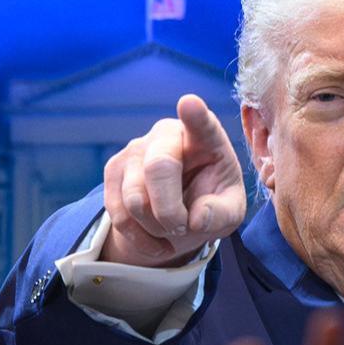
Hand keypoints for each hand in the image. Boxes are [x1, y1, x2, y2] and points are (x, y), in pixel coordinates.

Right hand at [101, 94, 246, 266]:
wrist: (181, 212)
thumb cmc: (212, 201)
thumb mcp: (229, 212)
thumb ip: (221, 214)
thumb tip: (196, 218)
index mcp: (205, 136)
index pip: (200, 123)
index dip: (195, 114)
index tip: (190, 103)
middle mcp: (167, 134)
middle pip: (158, 168)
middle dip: (169, 211)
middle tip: (182, 227)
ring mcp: (135, 149)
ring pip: (135, 198)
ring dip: (155, 227)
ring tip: (172, 230)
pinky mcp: (113, 170)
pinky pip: (119, 214)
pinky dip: (139, 237)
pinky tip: (156, 241)